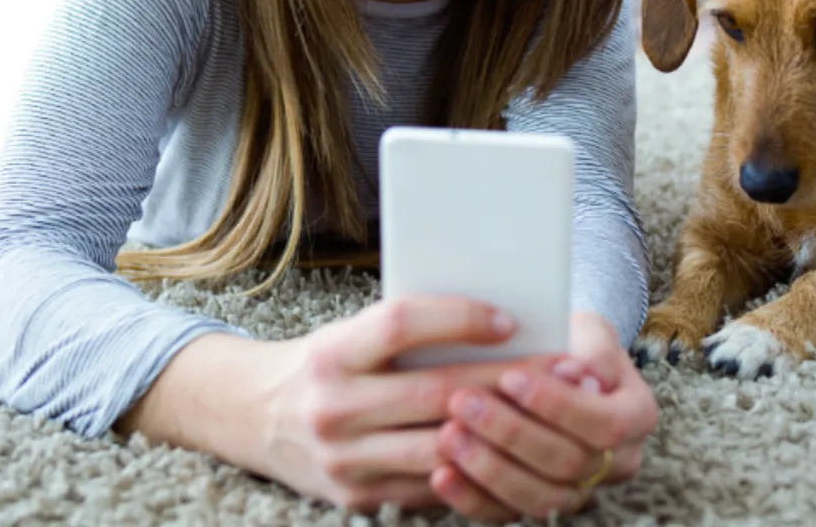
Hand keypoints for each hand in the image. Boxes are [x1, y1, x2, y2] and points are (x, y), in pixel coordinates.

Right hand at [253, 296, 555, 512]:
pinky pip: (430, 484)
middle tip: (560, 370)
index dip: (459, 318)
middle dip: (506, 381)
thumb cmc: (324, 363)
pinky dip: (474, 468)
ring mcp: (344, 459)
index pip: (402, 324)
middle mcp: (333, 406)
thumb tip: (495, 322)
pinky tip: (515, 453)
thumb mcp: (350, 333)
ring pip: (441, 445)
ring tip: (550, 413)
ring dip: (503, 430)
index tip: (509, 319)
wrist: (254, 416)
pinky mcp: (357, 497)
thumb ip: (406, 332)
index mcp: (333, 352)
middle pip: (435, 391)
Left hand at [433, 311, 658, 522]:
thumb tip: (580, 373)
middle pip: (568, 463)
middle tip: (462, 401)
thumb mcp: (588, 329)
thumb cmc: (571, 341)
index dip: (556, 405)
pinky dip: (472, 498)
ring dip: (489, 469)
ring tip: (448, 434)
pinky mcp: (538, 504)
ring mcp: (579, 491)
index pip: (604, 423)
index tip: (510, 377)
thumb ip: (592, 347)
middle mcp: (618, 462)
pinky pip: (507, 514)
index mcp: (637, 416)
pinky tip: (441, 475)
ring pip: (539, 497)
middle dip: (511, 433)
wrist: (557, 366)